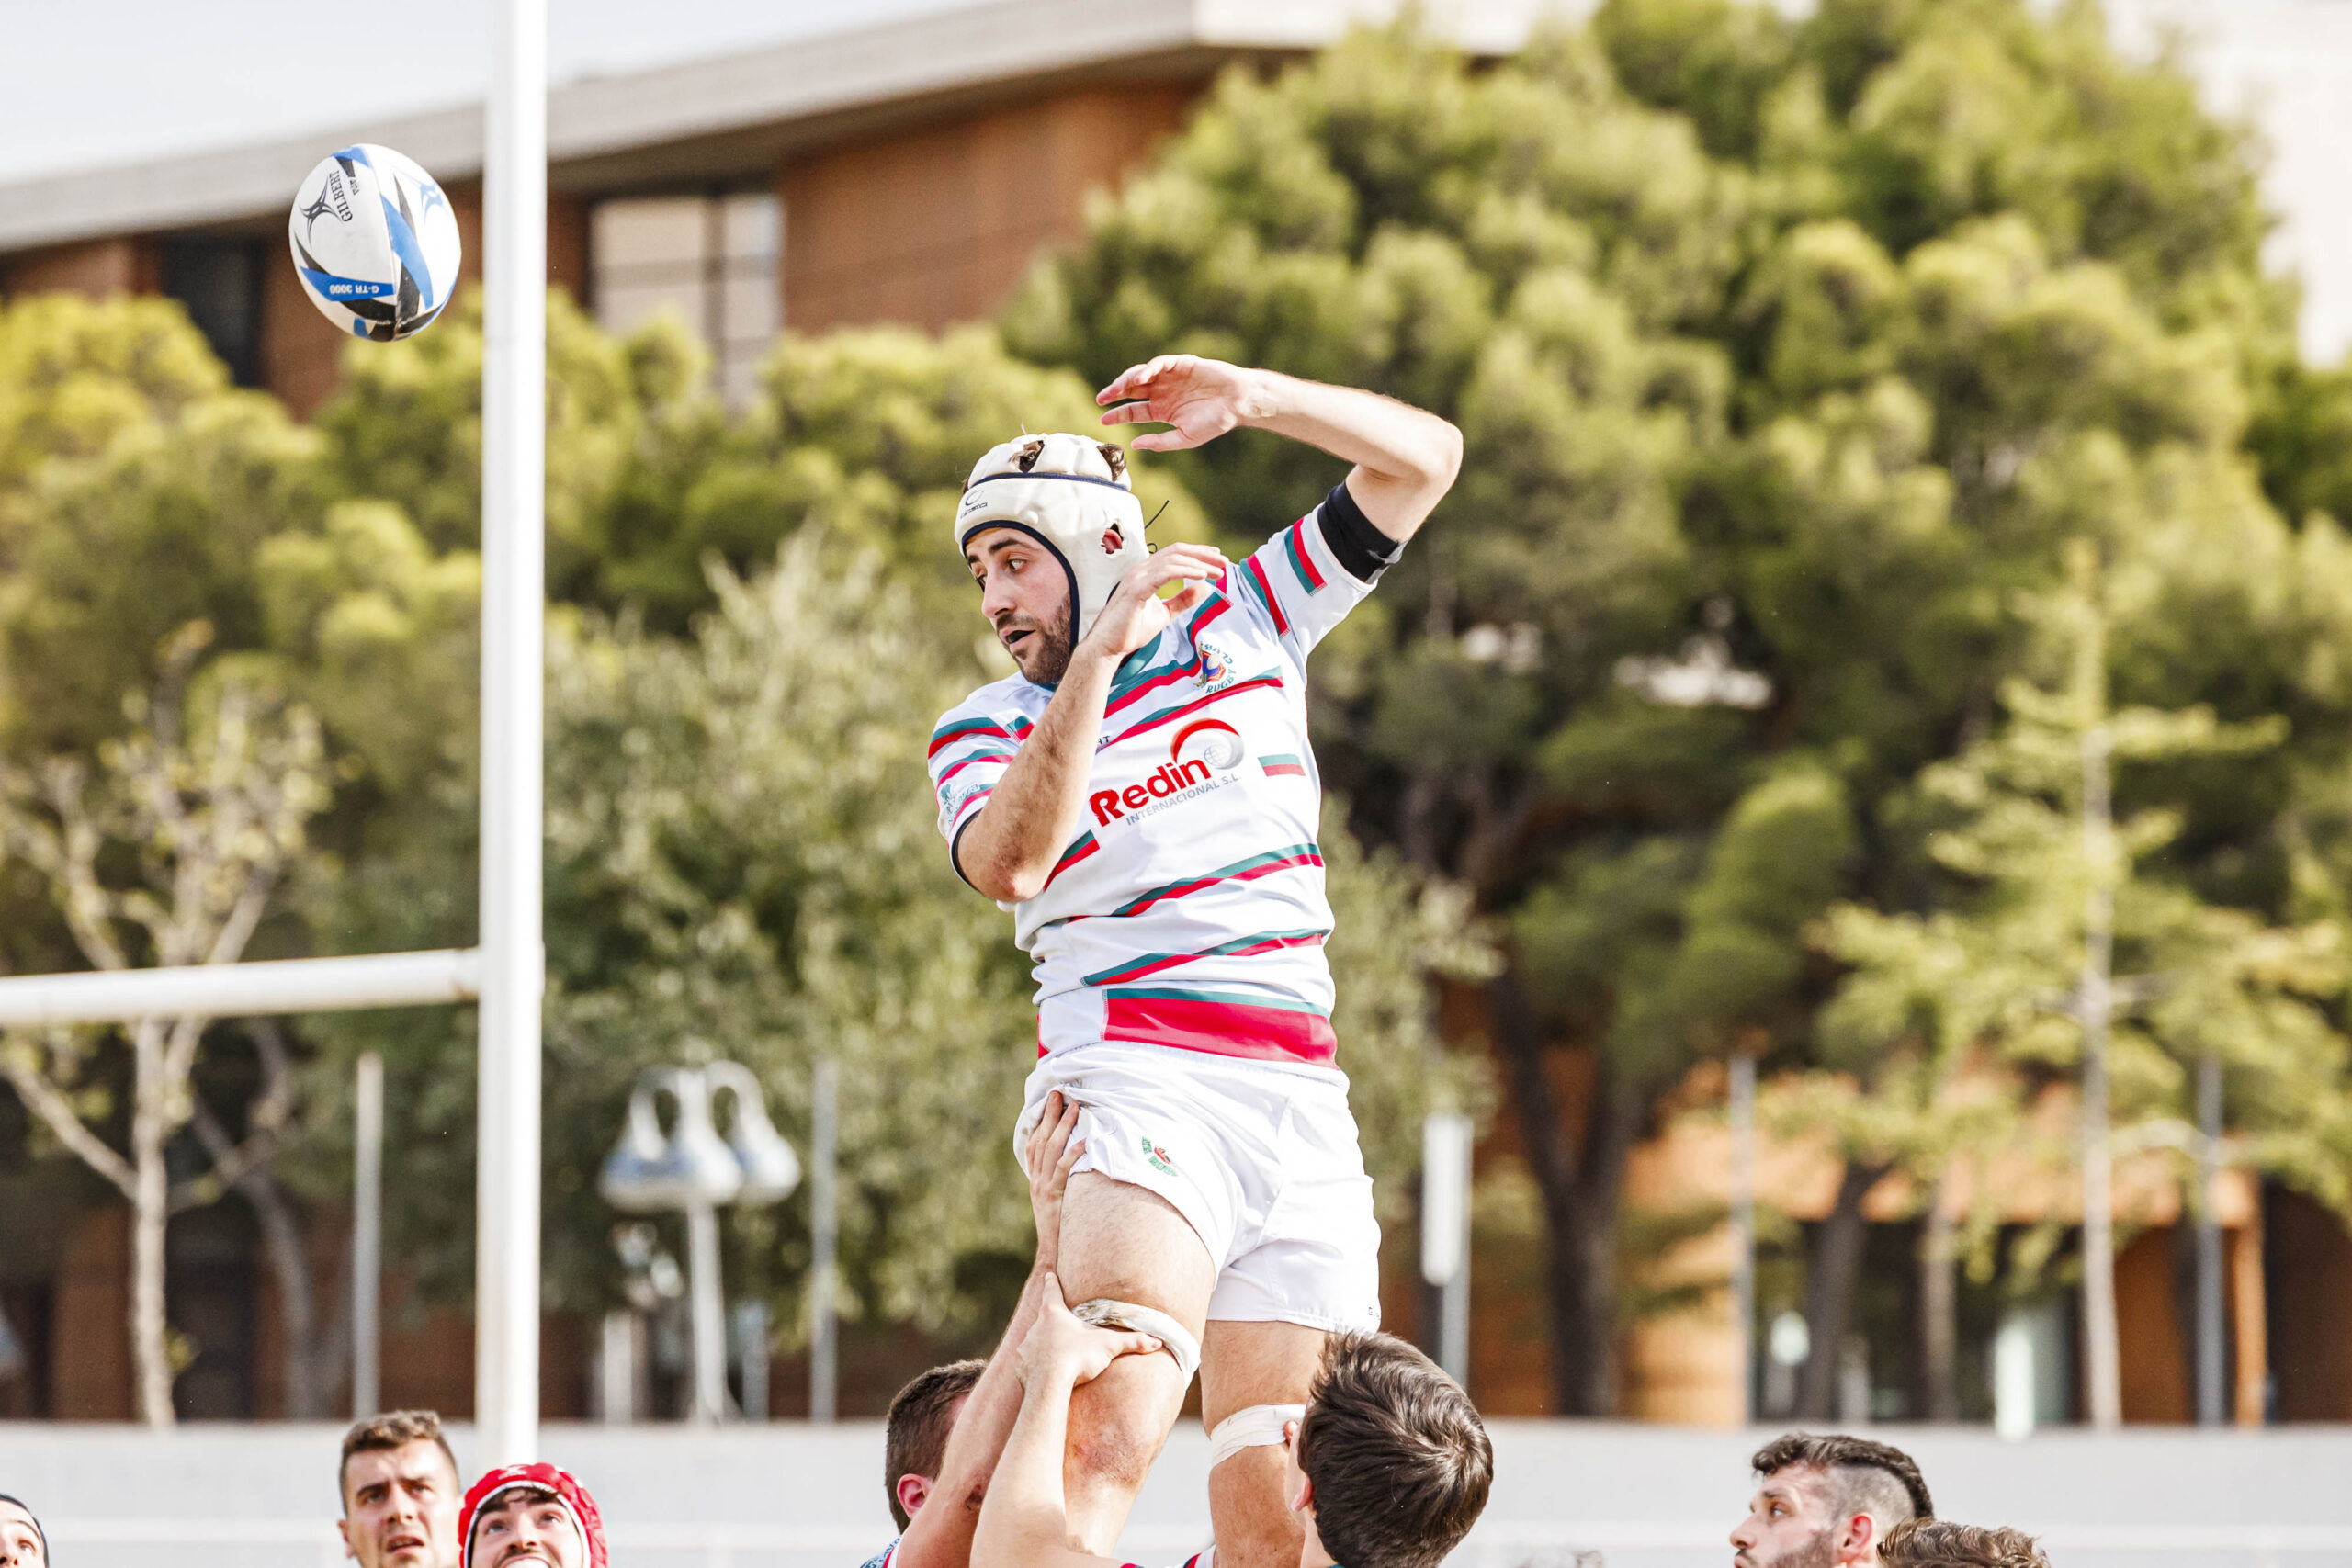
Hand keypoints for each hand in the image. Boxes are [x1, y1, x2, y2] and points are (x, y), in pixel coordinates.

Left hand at [1016, 1273, 1161, 1389]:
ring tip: (1054, 1356)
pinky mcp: (1020, 1366)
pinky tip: (1045, 1375)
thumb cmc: (1078, 1357)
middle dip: (1051, 1321)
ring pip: (1034, 1341)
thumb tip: (1157, 1342)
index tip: (1049, 1275)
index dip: (1052, 1282)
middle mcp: (1036, 1326)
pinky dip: (1036, 1366)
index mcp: (1054, 1313)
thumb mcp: (1108, 1346)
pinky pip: (1028, 1363)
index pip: (1052, 1290)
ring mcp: (1026, 1346)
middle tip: (1059, 1325)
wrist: (1050, 1385)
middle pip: (1043, 1317)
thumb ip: (1132, 1342)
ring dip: (1043, 1346)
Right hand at [1023, 1091, 1084, 1271]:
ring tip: (1074, 1107)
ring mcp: (1042, 1187)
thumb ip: (1058, 1183)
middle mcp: (1036, 1180)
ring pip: (1051, 1150)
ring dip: (1063, 1126)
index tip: (1049, 1103)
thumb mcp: (1053, 1202)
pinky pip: (1064, 1170)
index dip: (1040, 1123)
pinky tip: (1084, 1141)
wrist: (1051, 1253)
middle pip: (1041, 1140)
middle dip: (1050, 1115)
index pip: (1034, 1144)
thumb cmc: (1058, 1228)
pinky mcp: (1054, 1197)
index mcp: (1035, 1179)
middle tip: (1059, 1093)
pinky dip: (1073, 1154)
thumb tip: (1072, 1165)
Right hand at [1080, 542, 1227, 662]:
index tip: (1218, 558)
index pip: (1175, 554)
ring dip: (1199, 563)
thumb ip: (1182, 600)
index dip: (1198, 553)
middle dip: (1203, 554)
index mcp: (1145, 573)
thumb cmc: (1130, 631)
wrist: (1107, 647)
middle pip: (1177, 551)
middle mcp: (1140, 570)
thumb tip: (1205, 588)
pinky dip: (1186, 571)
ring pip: (1173, 560)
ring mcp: (1137, 577)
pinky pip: (1165, 573)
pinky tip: (1201, 576)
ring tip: (1217, 572)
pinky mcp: (1136, 589)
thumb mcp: (1164, 614)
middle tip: (1224, 561)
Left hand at [1098, 356, 1278, 451]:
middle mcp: (1163, 392)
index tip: (1103, 419)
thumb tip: (1134, 444)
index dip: (1118, 414)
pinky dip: (1148, 369)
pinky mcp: (1181, 364)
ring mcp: (1171, 377)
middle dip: (1115, 393)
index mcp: (1163, 410)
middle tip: (1101, 399)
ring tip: (1116, 389)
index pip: (1134, 410)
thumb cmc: (1215, 422)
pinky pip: (1159, 364)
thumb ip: (1159, 442)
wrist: (1238, 403)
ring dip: (1127, 380)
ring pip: (1141, 375)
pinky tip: (1140, 378)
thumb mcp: (1184, 438)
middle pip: (1132, 390)